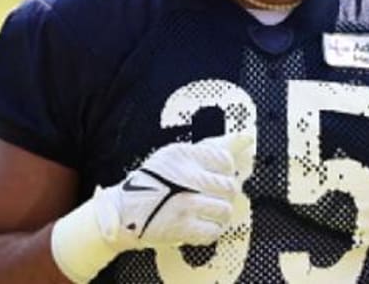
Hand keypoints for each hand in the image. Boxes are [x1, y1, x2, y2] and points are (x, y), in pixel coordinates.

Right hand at [96, 132, 250, 247]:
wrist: (121, 212)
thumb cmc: (150, 183)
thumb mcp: (174, 156)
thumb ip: (209, 148)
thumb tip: (246, 137)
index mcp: (183, 155)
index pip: (225, 160)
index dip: (225, 172)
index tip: (216, 177)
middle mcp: (186, 176)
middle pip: (229, 186)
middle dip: (224, 194)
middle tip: (212, 197)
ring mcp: (185, 203)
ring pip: (224, 210)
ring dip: (218, 214)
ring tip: (206, 212)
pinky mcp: (182, 227)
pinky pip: (213, 231)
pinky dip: (210, 230)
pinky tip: (200, 225)